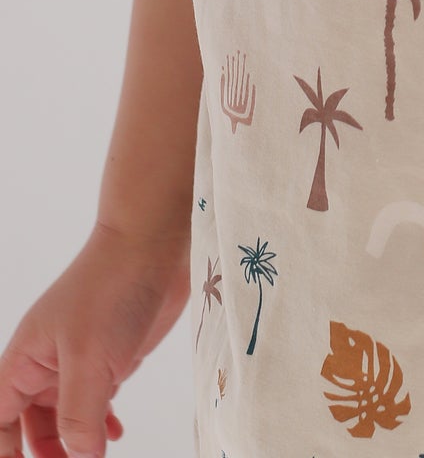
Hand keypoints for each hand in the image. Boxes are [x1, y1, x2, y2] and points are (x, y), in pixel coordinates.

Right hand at [0, 219, 189, 457]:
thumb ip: (79, 417)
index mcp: (23, 362)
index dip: (6, 451)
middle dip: (43, 456)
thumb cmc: (112, 287)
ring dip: (73, 446)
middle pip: (27, 429)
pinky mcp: (107, 360)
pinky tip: (115, 435)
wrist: (153, 243)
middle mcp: (44, 366)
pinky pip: (94, 406)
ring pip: (62, 421)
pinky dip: (100, 426)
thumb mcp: (90, 360)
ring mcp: (76, 363)